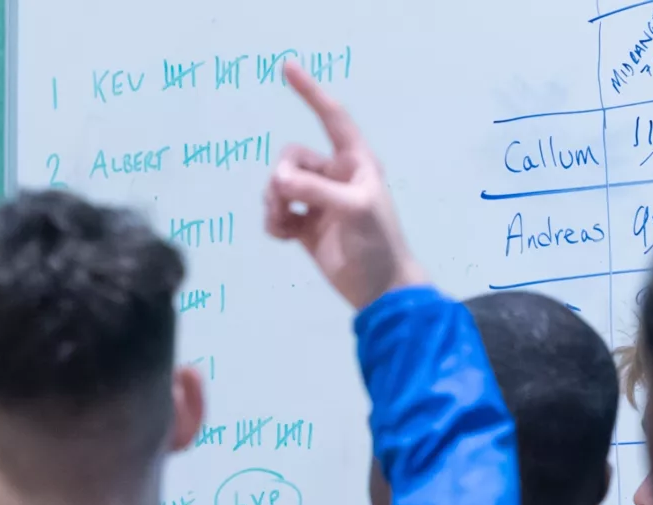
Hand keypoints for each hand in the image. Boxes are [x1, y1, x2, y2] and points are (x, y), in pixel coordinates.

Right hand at [264, 60, 426, 307]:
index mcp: (355, 161)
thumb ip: (315, 190)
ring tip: (284, 225)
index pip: (331, 118)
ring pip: (279, 186)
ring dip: (274, 204)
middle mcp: (334, 175)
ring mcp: (318, 200)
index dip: (310, 92)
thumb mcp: (352, 209)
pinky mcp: (305, 225)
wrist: (379, 289)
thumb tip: (278, 181)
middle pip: (291, 158)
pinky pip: (276, 212)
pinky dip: (273, 221)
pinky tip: (282, 236)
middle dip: (282, 178)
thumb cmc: (377, 243)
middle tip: (285, 202)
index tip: (287, 67)